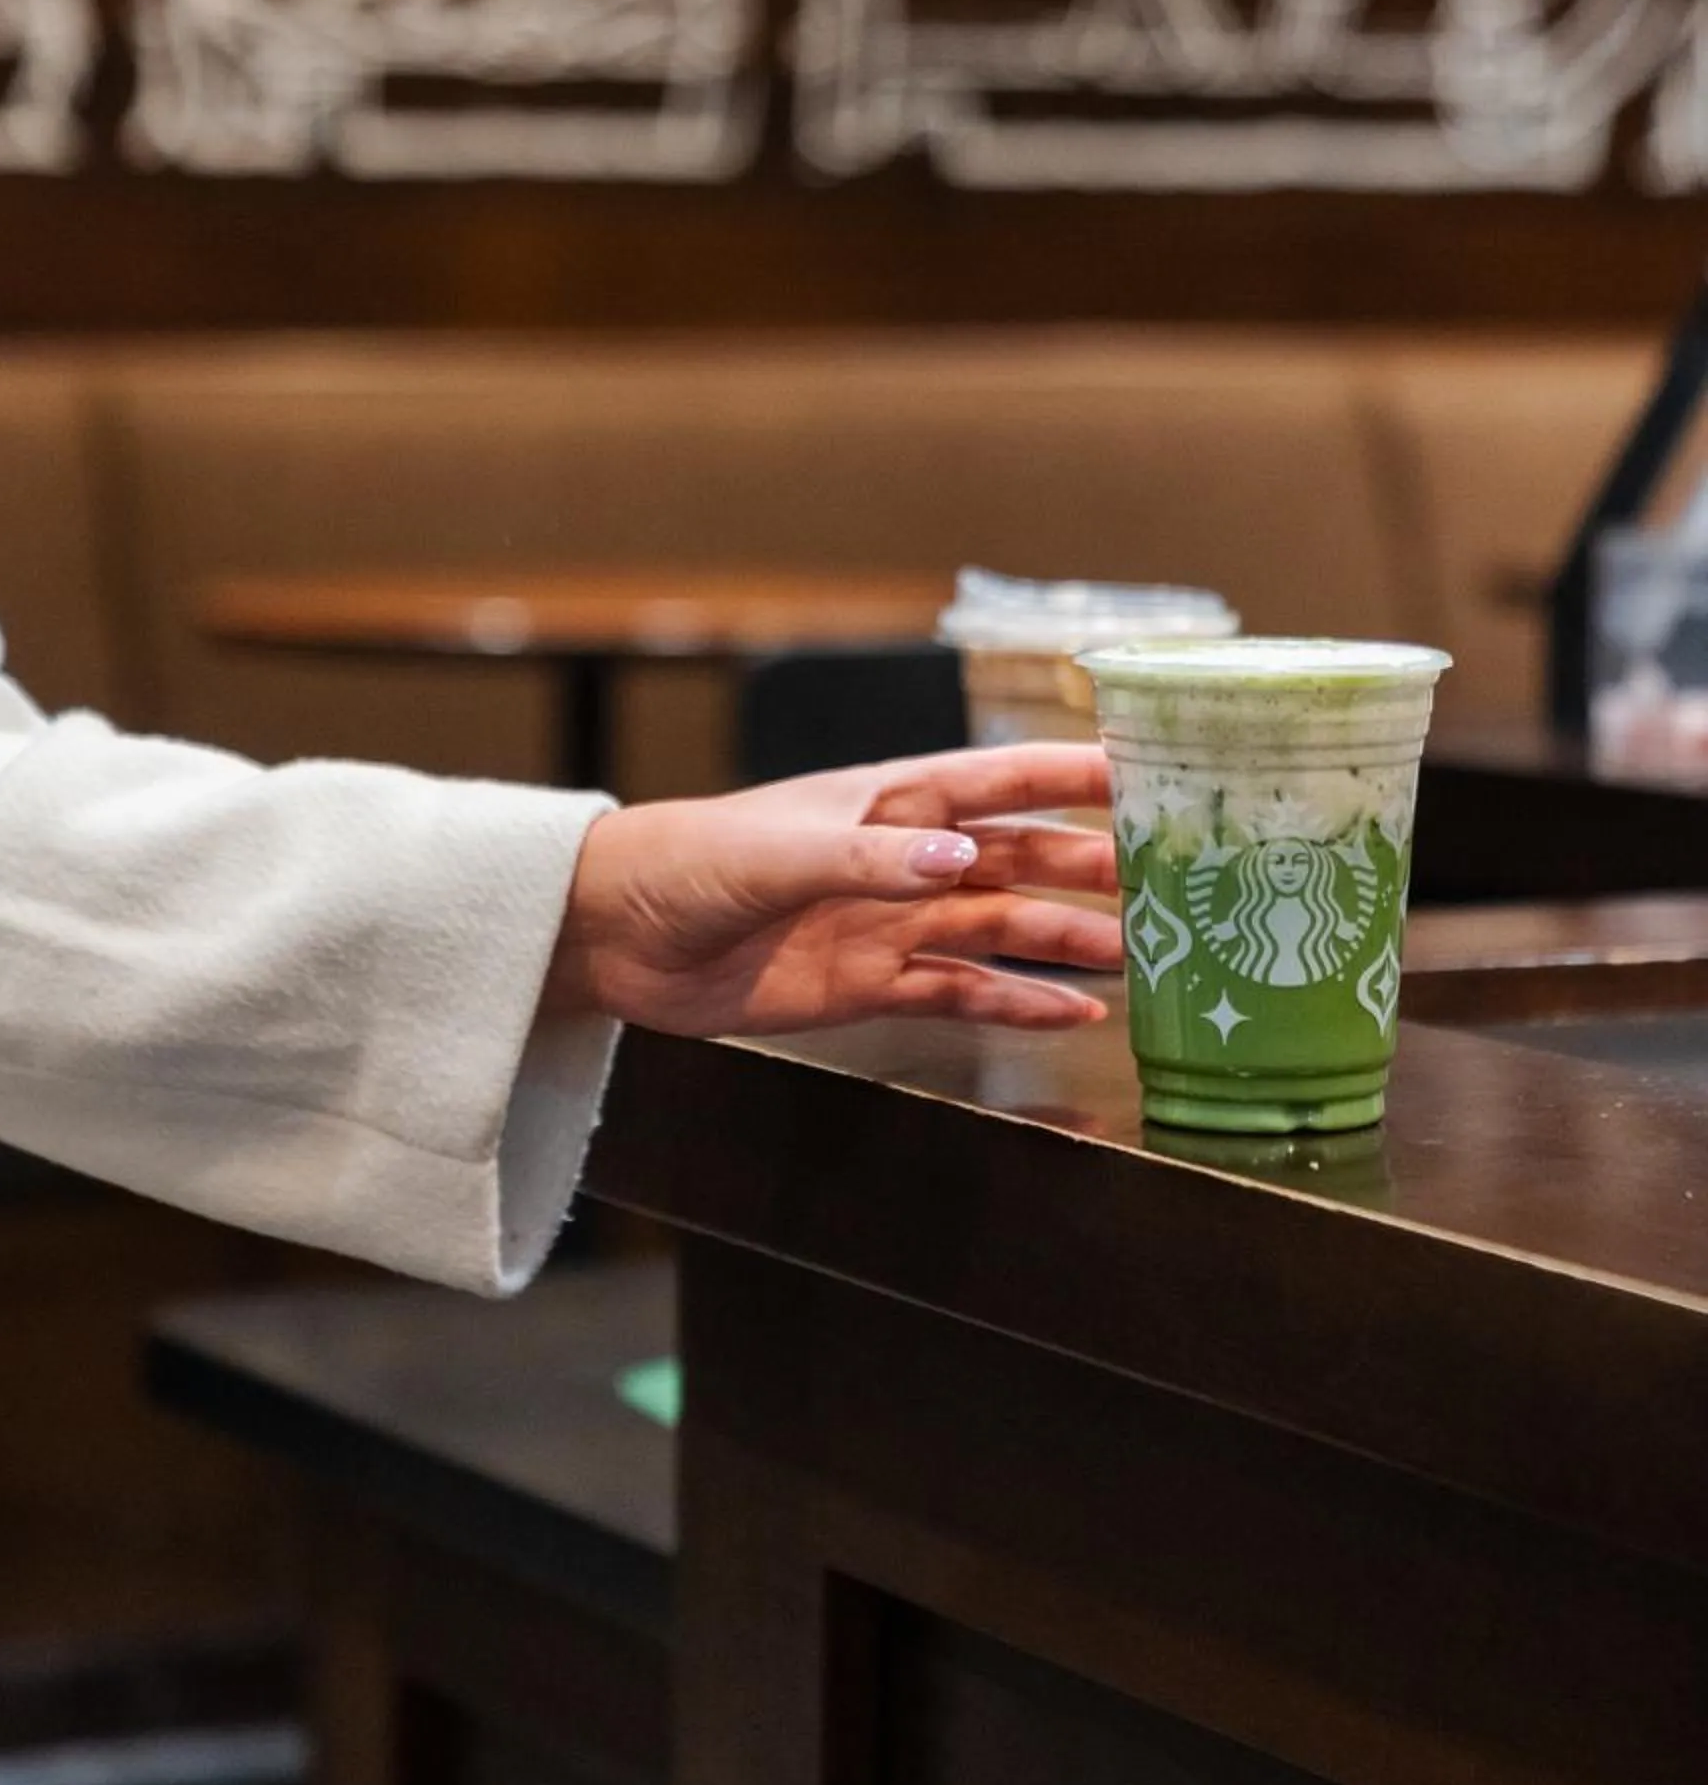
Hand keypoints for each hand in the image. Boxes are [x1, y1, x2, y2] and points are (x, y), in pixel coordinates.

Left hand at [541, 743, 1121, 1036]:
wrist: (617, 935)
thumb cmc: (689, 861)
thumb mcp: (777, 853)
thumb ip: (869, 858)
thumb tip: (961, 862)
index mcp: (883, 800)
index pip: (994, 780)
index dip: (1065, 773)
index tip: (1143, 771)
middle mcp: (899, 856)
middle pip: (1015, 856)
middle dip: (1087, 864)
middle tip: (1167, 884)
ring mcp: (887, 920)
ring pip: (999, 925)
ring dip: (1064, 937)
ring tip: (1139, 956)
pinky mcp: (867, 982)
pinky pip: (959, 991)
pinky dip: (1015, 1002)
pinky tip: (1072, 1013)